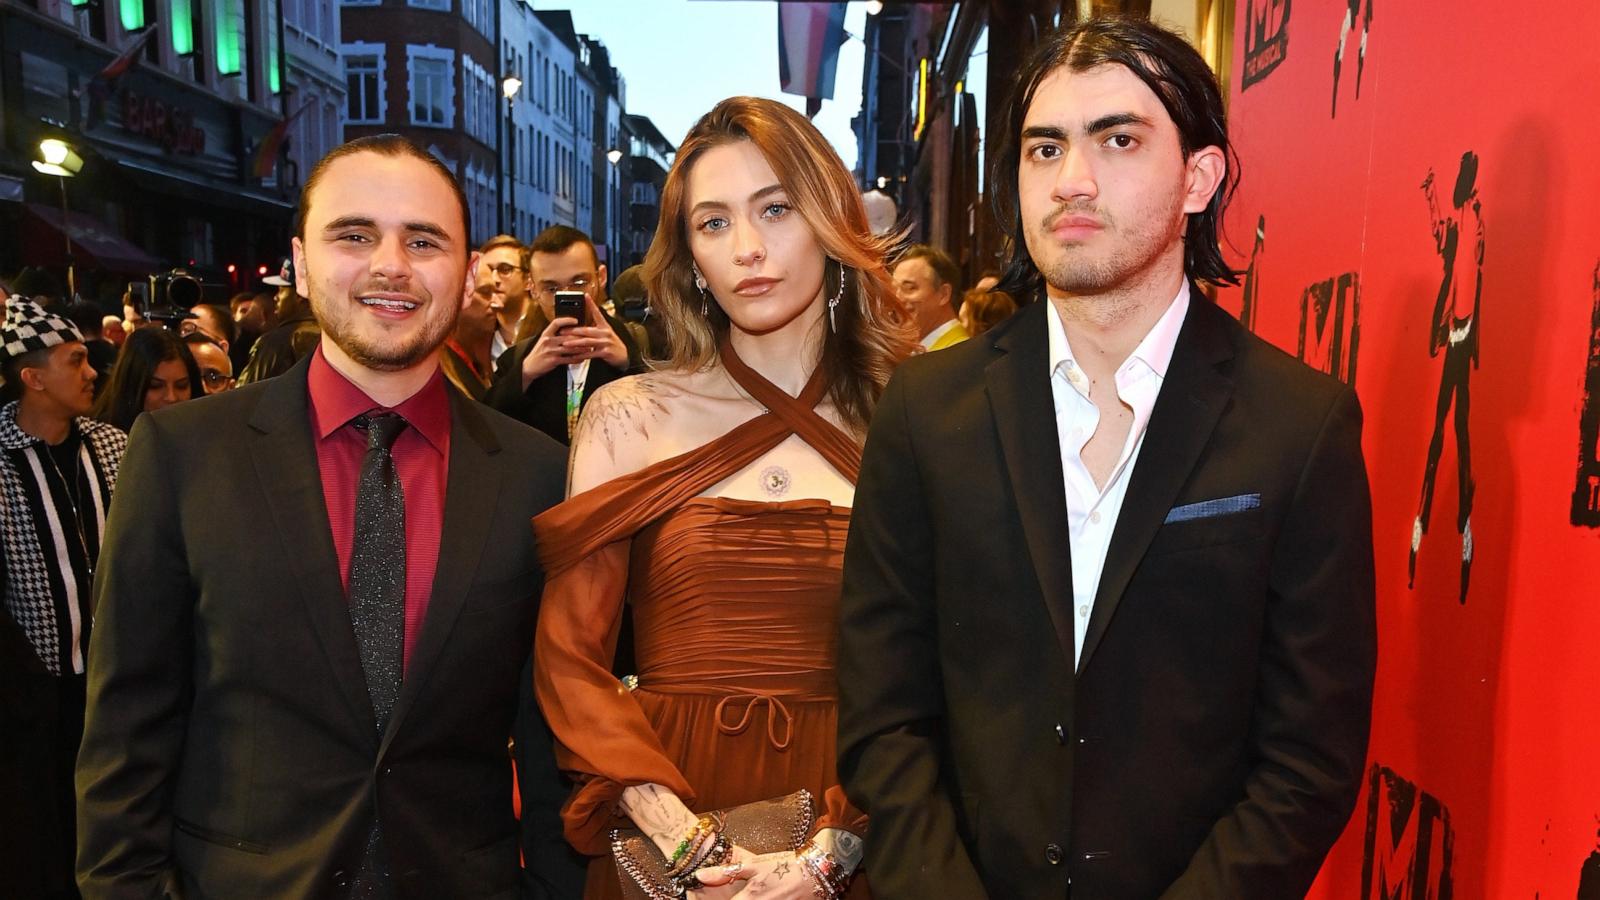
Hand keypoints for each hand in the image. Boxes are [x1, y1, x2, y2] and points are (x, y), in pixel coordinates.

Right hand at [519, 315, 583, 388]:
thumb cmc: (538, 353)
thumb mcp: (543, 341)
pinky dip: (577, 359)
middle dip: (580, 337)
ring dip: (581, 349)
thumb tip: (568, 331)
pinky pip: (568, 359)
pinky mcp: (554, 360)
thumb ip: (554, 336)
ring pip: (570, 348)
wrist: (529, 367)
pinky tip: (582, 358)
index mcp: (546, 334)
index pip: (556, 323)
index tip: (576, 320)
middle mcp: (548, 341)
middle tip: (590, 337)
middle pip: (567, 336)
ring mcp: (551, 351)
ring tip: (589, 348)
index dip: (567, 320)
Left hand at [560, 294, 628, 368]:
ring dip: (574, 343)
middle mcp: (605, 333)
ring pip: (587, 342)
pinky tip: (573, 356)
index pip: (597, 313)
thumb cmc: (612, 344)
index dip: (591, 304)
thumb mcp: (606, 333)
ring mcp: (605, 342)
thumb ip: (595, 329)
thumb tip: (580, 327)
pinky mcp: (605, 352)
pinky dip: (581, 355)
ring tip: (565, 344)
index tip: (585, 296)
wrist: (624, 356)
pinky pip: (590, 354)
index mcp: (604, 326)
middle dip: (573, 331)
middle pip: (586, 330)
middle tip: (562, 331)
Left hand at [691, 847, 815, 898]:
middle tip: (723, 894)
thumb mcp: (753, 865)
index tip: (697, 898)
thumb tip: (699, 875)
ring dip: (738, 899)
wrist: (814, 876)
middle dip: (728, 899)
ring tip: (745, 893)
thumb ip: (725, 872)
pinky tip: (759, 896)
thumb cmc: (783, 868)